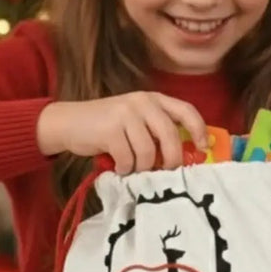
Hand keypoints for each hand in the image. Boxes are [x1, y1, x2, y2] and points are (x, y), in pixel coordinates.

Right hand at [37, 93, 208, 174]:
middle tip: (164, 172)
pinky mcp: (110, 129)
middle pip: (170, 136)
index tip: (202, 147)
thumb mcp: (135, 122)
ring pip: (148, 152)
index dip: (199, 129)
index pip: (186, 110)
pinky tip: (117, 166)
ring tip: (131, 167)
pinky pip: (128, 158)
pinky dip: (124, 168)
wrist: (68, 123)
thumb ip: (156, 132)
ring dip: (142, 167)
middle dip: (171, 160)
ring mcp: (126, 114)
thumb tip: (183, 156)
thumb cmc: (106, 128)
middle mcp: (142, 102)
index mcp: (153, 99)